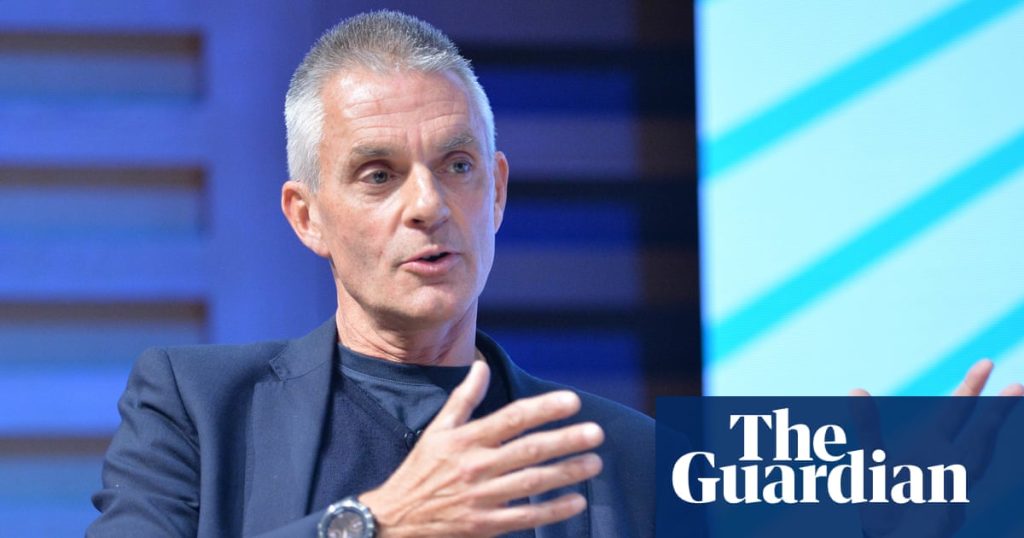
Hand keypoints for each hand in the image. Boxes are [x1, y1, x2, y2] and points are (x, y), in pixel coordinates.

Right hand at [359, 361, 603, 537]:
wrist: (396, 518)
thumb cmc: (421, 469)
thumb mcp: (437, 429)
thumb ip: (463, 398)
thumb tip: (481, 366)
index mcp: (466, 439)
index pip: (512, 418)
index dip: (543, 408)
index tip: (572, 401)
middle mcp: (476, 466)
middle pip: (529, 450)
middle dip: (565, 440)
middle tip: (596, 432)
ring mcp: (482, 497)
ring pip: (532, 482)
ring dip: (566, 473)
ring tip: (594, 463)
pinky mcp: (485, 524)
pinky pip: (525, 516)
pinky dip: (552, 510)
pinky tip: (576, 501)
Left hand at [850, 359, 1022, 536]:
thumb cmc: (884, 502)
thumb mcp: (872, 460)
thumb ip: (868, 427)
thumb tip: (855, 389)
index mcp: (933, 448)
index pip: (957, 413)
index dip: (971, 388)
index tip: (986, 362)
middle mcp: (949, 467)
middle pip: (978, 437)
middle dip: (995, 414)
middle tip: (1019, 385)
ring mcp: (952, 493)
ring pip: (972, 467)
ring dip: (982, 445)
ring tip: (1000, 415)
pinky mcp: (944, 520)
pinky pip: (948, 508)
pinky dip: (948, 502)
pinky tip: (946, 501)